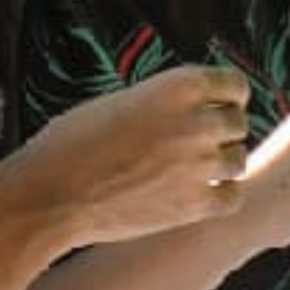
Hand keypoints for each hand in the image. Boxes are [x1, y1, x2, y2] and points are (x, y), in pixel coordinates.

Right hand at [1, 63, 253, 246]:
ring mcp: (200, 165)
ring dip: (219, 164)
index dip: (226, 96)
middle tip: (193, 143)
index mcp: (177, 86)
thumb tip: (191, 109)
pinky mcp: (196, 205)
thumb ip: (162, 102)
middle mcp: (197, 122)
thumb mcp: (119, 102)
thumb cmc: (71, 143)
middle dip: (220, 131)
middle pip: (238, 123)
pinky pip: (232, 197)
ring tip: (189, 170)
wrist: (50, 195)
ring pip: (238, 160)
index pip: (235, 85)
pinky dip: (219, 197)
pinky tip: (195, 196)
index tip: (214, 107)